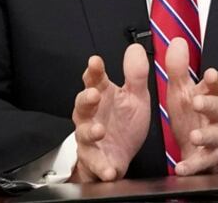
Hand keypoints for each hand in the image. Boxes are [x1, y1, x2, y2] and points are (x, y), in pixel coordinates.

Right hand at [70, 44, 151, 181]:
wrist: (122, 154)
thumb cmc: (124, 122)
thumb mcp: (136, 96)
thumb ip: (136, 75)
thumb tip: (134, 48)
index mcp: (102, 97)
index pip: (94, 80)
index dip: (93, 70)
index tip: (95, 61)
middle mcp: (91, 117)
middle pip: (82, 105)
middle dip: (86, 99)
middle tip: (93, 94)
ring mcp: (90, 140)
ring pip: (83, 134)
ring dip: (90, 132)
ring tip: (98, 131)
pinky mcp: (95, 162)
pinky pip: (95, 165)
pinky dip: (102, 168)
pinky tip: (110, 169)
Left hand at [164, 38, 217, 175]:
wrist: (202, 147)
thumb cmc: (194, 116)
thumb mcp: (183, 92)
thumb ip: (178, 69)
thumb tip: (177, 42)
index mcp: (211, 97)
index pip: (216, 86)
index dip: (215, 80)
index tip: (210, 74)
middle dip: (209, 105)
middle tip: (197, 102)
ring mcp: (217, 138)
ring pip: (215, 136)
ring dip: (205, 135)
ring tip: (194, 135)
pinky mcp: (211, 159)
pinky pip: (203, 162)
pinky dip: (193, 164)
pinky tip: (182, 166)